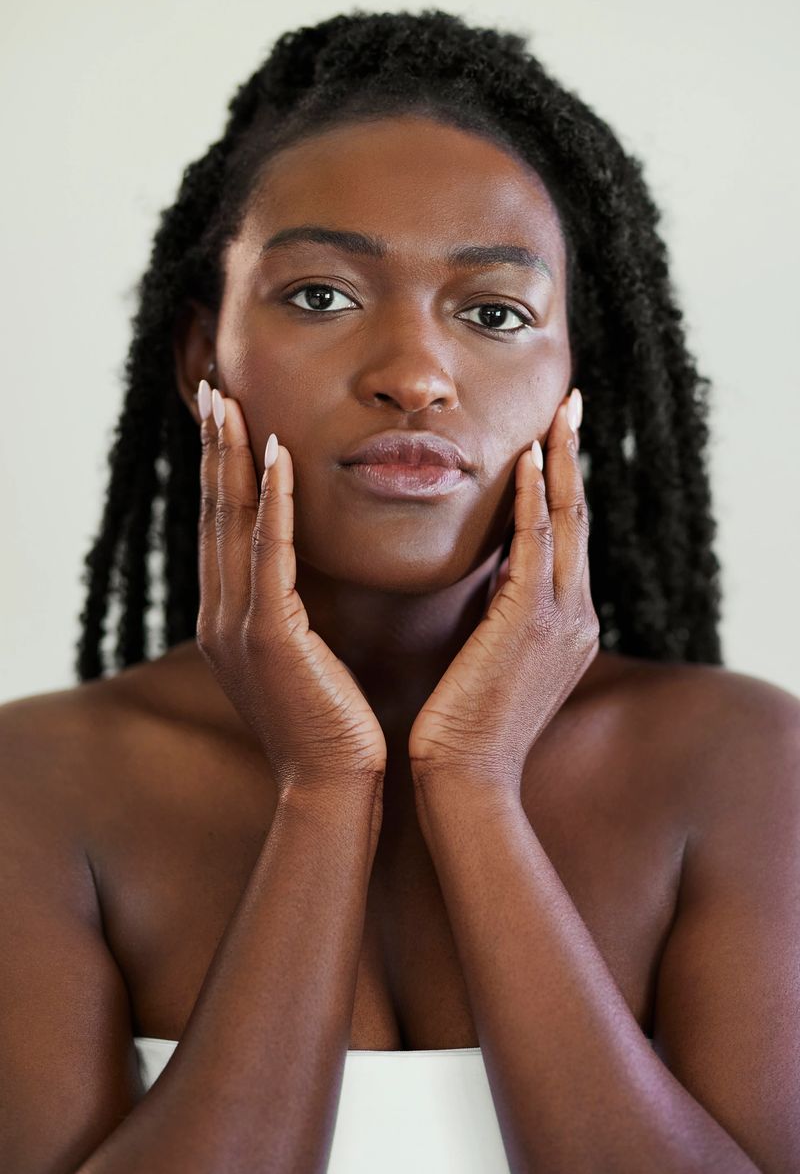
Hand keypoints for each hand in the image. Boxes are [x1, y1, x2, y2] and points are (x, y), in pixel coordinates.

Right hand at [195, 385, 387, 800]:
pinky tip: (275, 455)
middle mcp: (220, 615)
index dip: (222, 470)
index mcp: (230, 619)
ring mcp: (236, 625)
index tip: (228, 419)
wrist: (336, 786)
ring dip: (231, 457)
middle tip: (215, 391)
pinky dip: (270, 500)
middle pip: (214, 513)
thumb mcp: (305, 655)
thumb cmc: (333, 723)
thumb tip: (311, 571)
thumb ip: (295, 609)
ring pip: (230, 521)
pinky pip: (267, 551)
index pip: (223, 527)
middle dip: (214, 449)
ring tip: (231, 403)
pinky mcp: (267, 635)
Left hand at [407, 392, 598, 800]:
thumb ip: (499, 615)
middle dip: (575, 459)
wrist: (464, 778)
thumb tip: (487, 577)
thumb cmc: (463, 726)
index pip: (566, 539)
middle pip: (579, 518)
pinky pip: (539, 544)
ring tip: (558, 412)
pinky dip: (537, 499)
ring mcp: (563, 618)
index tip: (554, 443)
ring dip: (562, 462)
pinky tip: (528, 460)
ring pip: (568, 521)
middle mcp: (576, 615)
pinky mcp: (534, 621)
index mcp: (566, 625)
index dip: (563, 487)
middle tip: (571, 406)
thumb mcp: (492, 660)